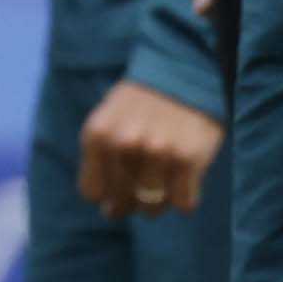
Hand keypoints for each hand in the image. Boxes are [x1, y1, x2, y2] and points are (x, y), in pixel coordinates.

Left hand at [77, 76, 223, 217]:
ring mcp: (157, 152)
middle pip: (122, 202)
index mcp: (97, 134)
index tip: (120, 184)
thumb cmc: (146, 102)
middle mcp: (124, 143)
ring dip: (160, 200)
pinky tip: (187, 175)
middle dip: (132, 200)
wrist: (190, 68)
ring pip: (152, 208)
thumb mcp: (110, 120)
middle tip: (147, 180)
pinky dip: (186, 196)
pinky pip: (184, 203)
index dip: (107, 193)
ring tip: (168, 177)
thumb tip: (110, 212)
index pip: (93, 192)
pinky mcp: (189, 158)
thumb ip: (102, 161)